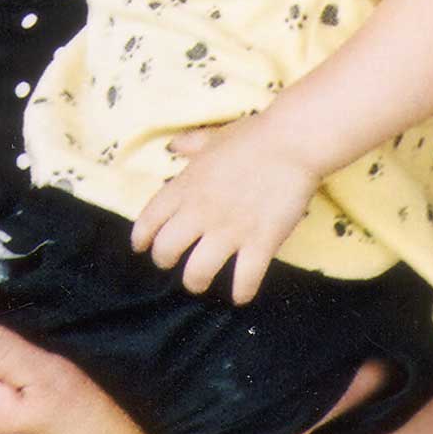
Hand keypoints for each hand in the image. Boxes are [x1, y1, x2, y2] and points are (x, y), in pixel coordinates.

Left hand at [129, 122, 318, 302]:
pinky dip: (241, 291)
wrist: (291, 142)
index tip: (141, 247)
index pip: (149, 220)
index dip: (141, 238)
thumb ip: (190, 144)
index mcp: (185, 187)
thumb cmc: (252, 137)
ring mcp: (229, 230)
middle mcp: (200, 213)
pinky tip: (241, 296)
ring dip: (196, 282)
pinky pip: (245, 278)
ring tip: (199, 283)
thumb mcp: (212, 137)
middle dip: (164, 262)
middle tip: (172, 265)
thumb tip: (173, 146)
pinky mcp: (260, 242)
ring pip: (198, 272)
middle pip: (166, 250)